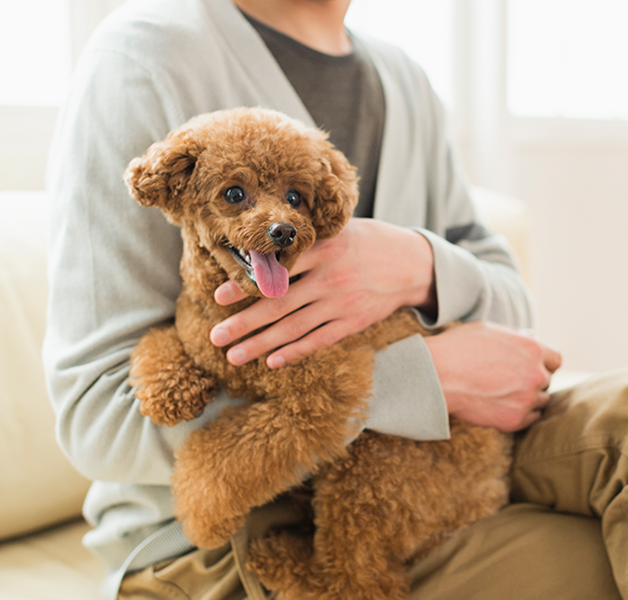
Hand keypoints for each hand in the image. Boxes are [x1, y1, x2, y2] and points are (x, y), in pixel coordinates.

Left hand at [210, 218, 434, 366]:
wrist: (412, 263)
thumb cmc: (367, 241)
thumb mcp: (339, 229)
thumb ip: (306, 238)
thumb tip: (260, 244)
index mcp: (324, 249)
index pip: (278, 269)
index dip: (247, 285)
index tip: (218, 297)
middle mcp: (330, 278)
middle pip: (279, 304)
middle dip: (244, 323)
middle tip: (216, 337)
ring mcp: (342, 303)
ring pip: (294, 328)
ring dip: (261, 344)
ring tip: (234, 356)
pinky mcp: (353, 323)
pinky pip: (319, 340)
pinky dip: (295, 351)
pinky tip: (272, 362)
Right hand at [425, 321, 561, 431]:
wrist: (436, 375)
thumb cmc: (458, 347)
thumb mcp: (490, 329)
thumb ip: (516, 336)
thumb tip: (532, 337)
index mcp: (533, 348)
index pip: (555, 360)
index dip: (543, 362)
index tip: (530, 366)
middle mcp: (535, 374)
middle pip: (547, 381)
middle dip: (533, 380)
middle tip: (510, 380)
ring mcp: (527, 399)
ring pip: (540, 401)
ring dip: (528, 398)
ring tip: (504, 393)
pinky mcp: (515, 420)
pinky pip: (530, 419)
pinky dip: (521, 413)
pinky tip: (503, 405)